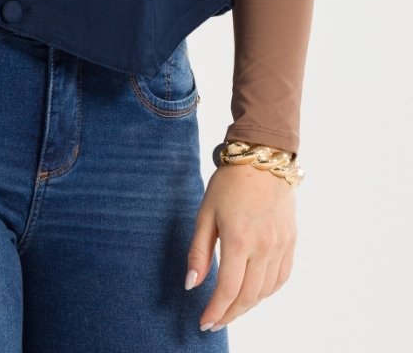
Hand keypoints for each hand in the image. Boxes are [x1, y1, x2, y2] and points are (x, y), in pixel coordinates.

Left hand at [185, 163, 296, 331]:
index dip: (216, 311)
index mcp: (239, 239)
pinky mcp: (290, 242)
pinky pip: (281, 278)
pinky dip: (266, 291)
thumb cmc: (229, 184)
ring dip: (247, 305)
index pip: (228, 289)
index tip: (204, 323)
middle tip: (215, 321)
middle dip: (230, 314)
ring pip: (265, 291)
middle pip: (248, 296)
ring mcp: (280, 245)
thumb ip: (199, 253)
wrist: (262, 159)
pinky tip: (253, 292)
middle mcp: (264, 247)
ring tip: (230, 308)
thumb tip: (191, 285)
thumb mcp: (205, 214)